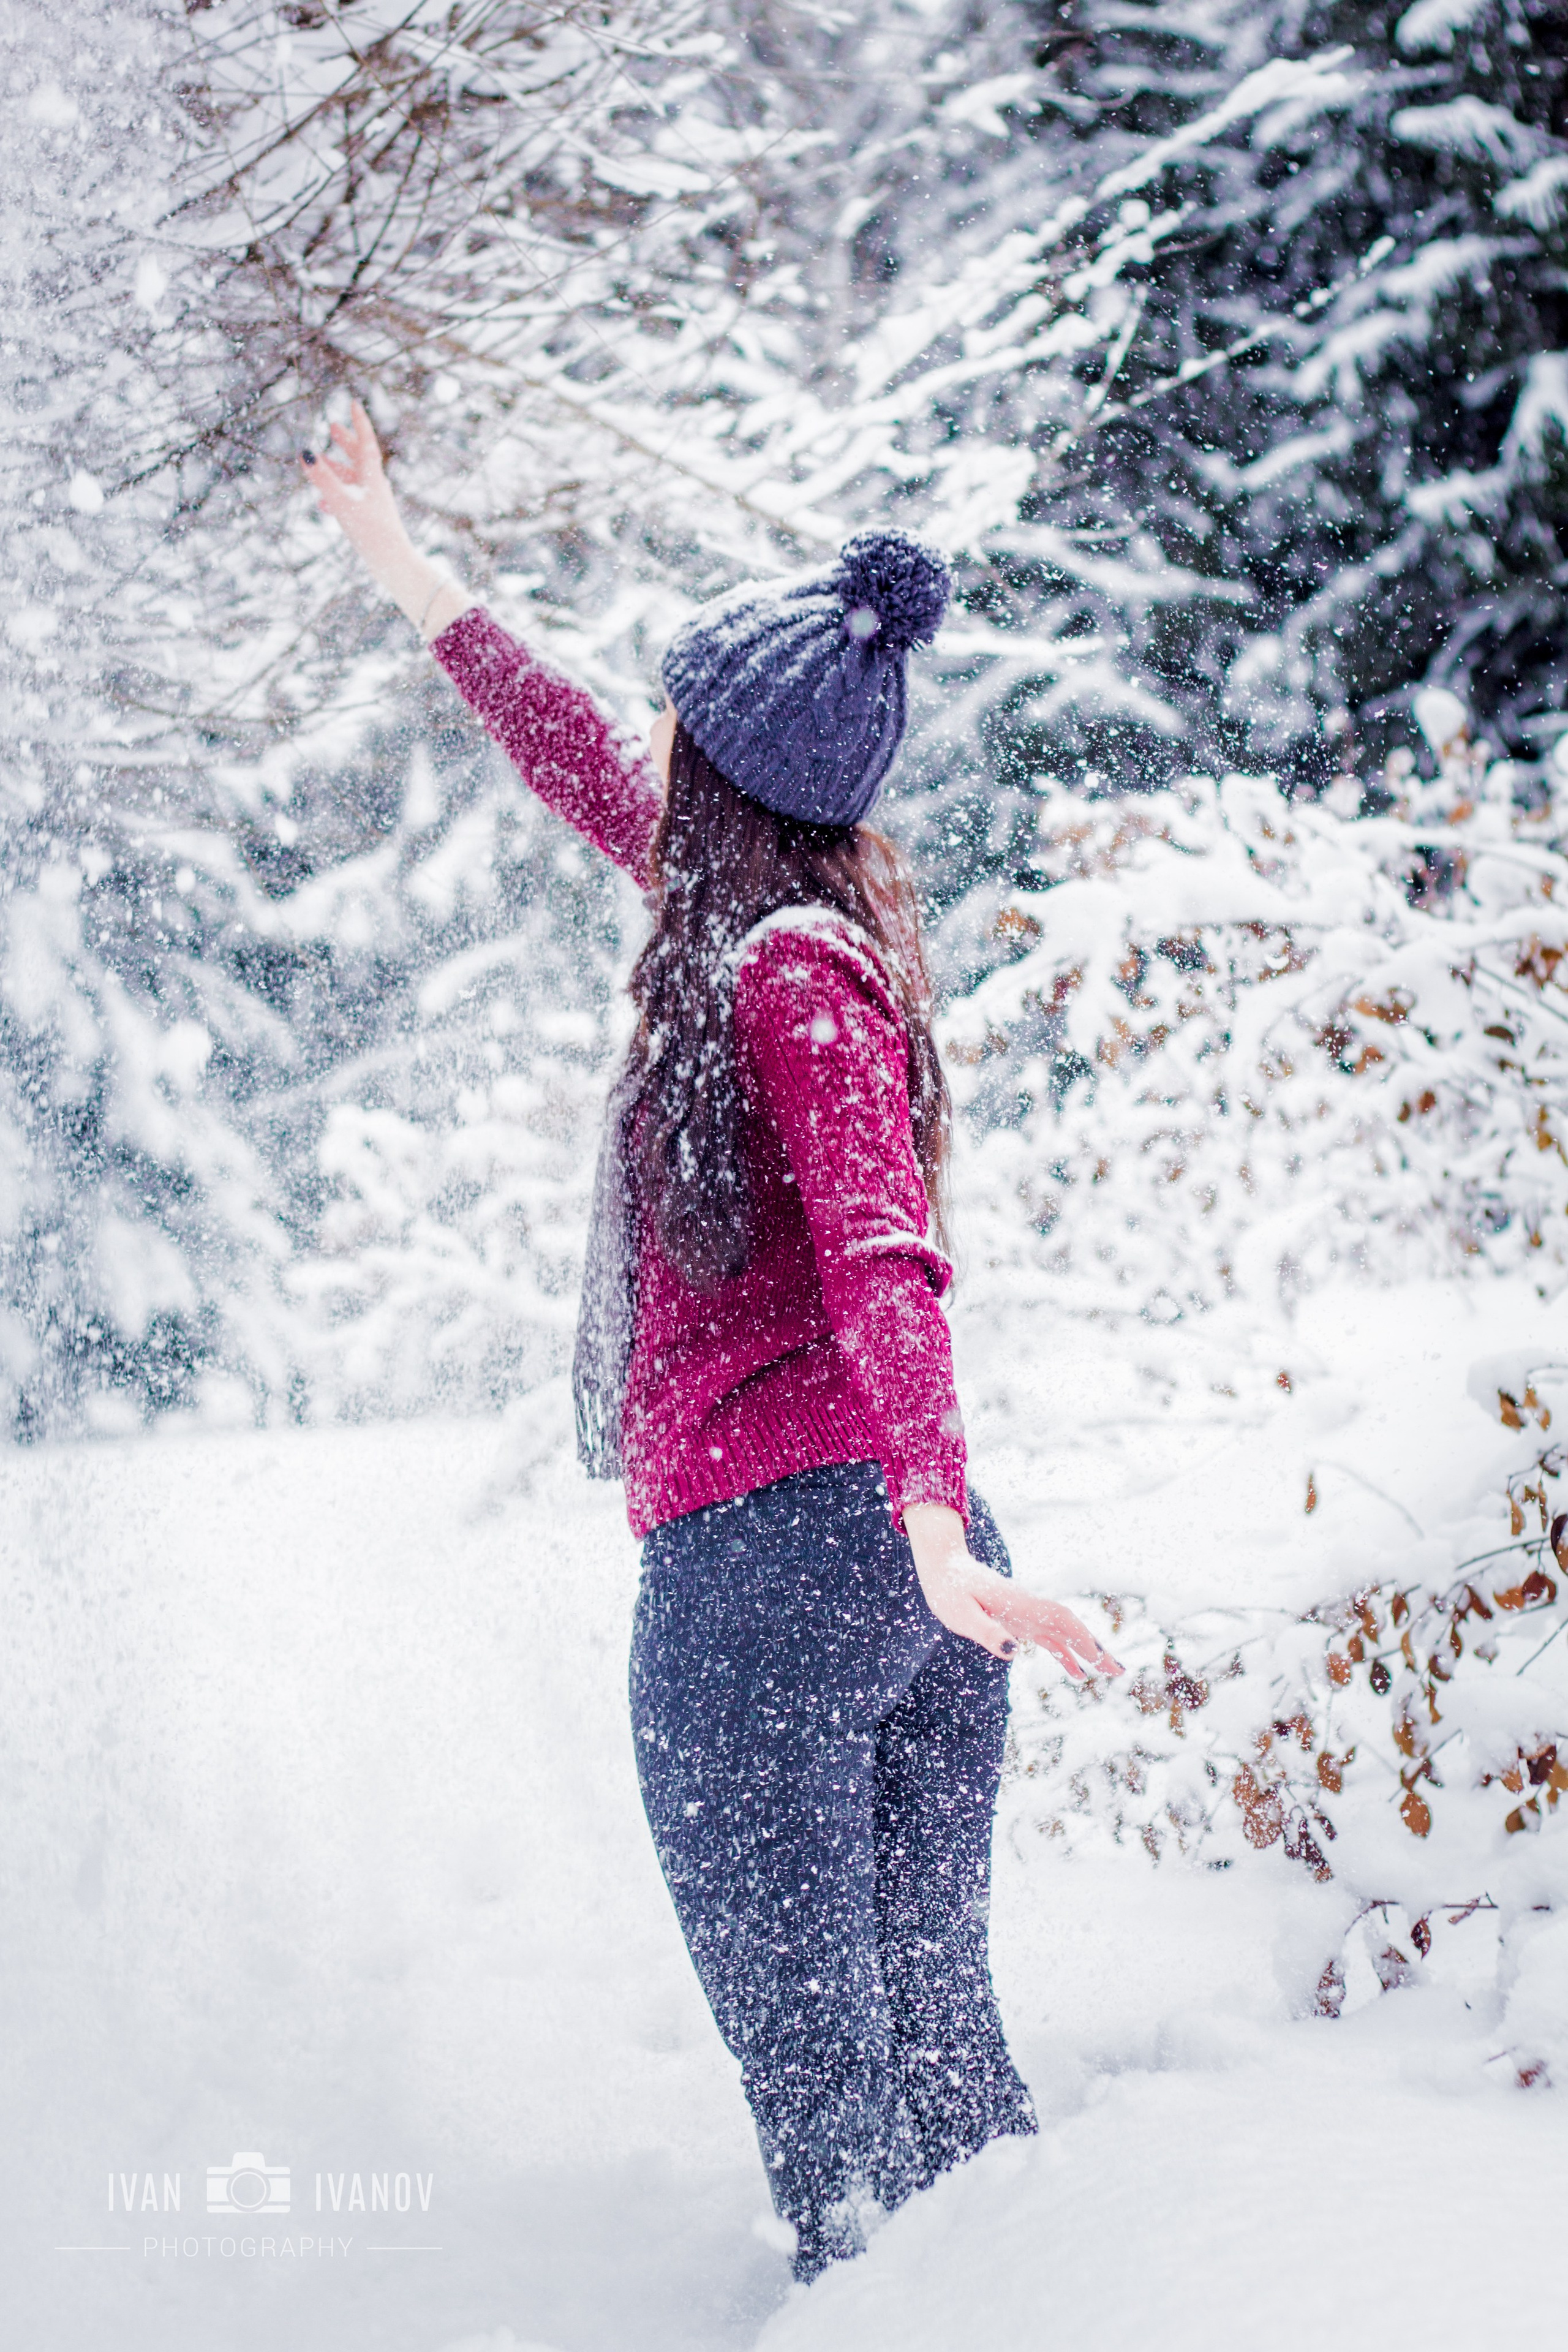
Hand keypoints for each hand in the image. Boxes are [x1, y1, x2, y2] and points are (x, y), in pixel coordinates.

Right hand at [301, 398, 470, 639]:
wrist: (393, 565)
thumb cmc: (371, 533)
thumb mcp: (342, 504)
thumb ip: (323, 480)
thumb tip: (306, 453)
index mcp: (372, 478)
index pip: (365, 442)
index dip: (358, 422)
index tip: (352, 402)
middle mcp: (376, 487)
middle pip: (359, 458)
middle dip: (344, 442)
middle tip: (332, 428)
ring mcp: (374, 504)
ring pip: (353, 480)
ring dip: (336, 470)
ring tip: (319, 464)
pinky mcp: (371, 520)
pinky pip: (351, 500)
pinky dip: (336, 496)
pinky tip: (322, 505)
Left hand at [903, 1503, 1123, 1677]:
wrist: (944, 1564)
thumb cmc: (949, 1589)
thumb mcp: (960, 1614)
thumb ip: (986, 1631)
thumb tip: (1014, 1651)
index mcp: (1019, 1603)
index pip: (1059, 1619)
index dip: (1081, 1637)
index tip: (1100, 1657)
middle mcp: (1030, 1607)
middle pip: (1071, 1626)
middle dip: (1096, 1647)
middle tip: (1120, 1671)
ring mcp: (1028, 1613)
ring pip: (1065, 1633)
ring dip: (1088, 1652)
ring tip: (1111, 1674)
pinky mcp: (1021, 1620)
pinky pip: (1050, 1638)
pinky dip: (1066, 1655)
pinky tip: (1077, 1674)